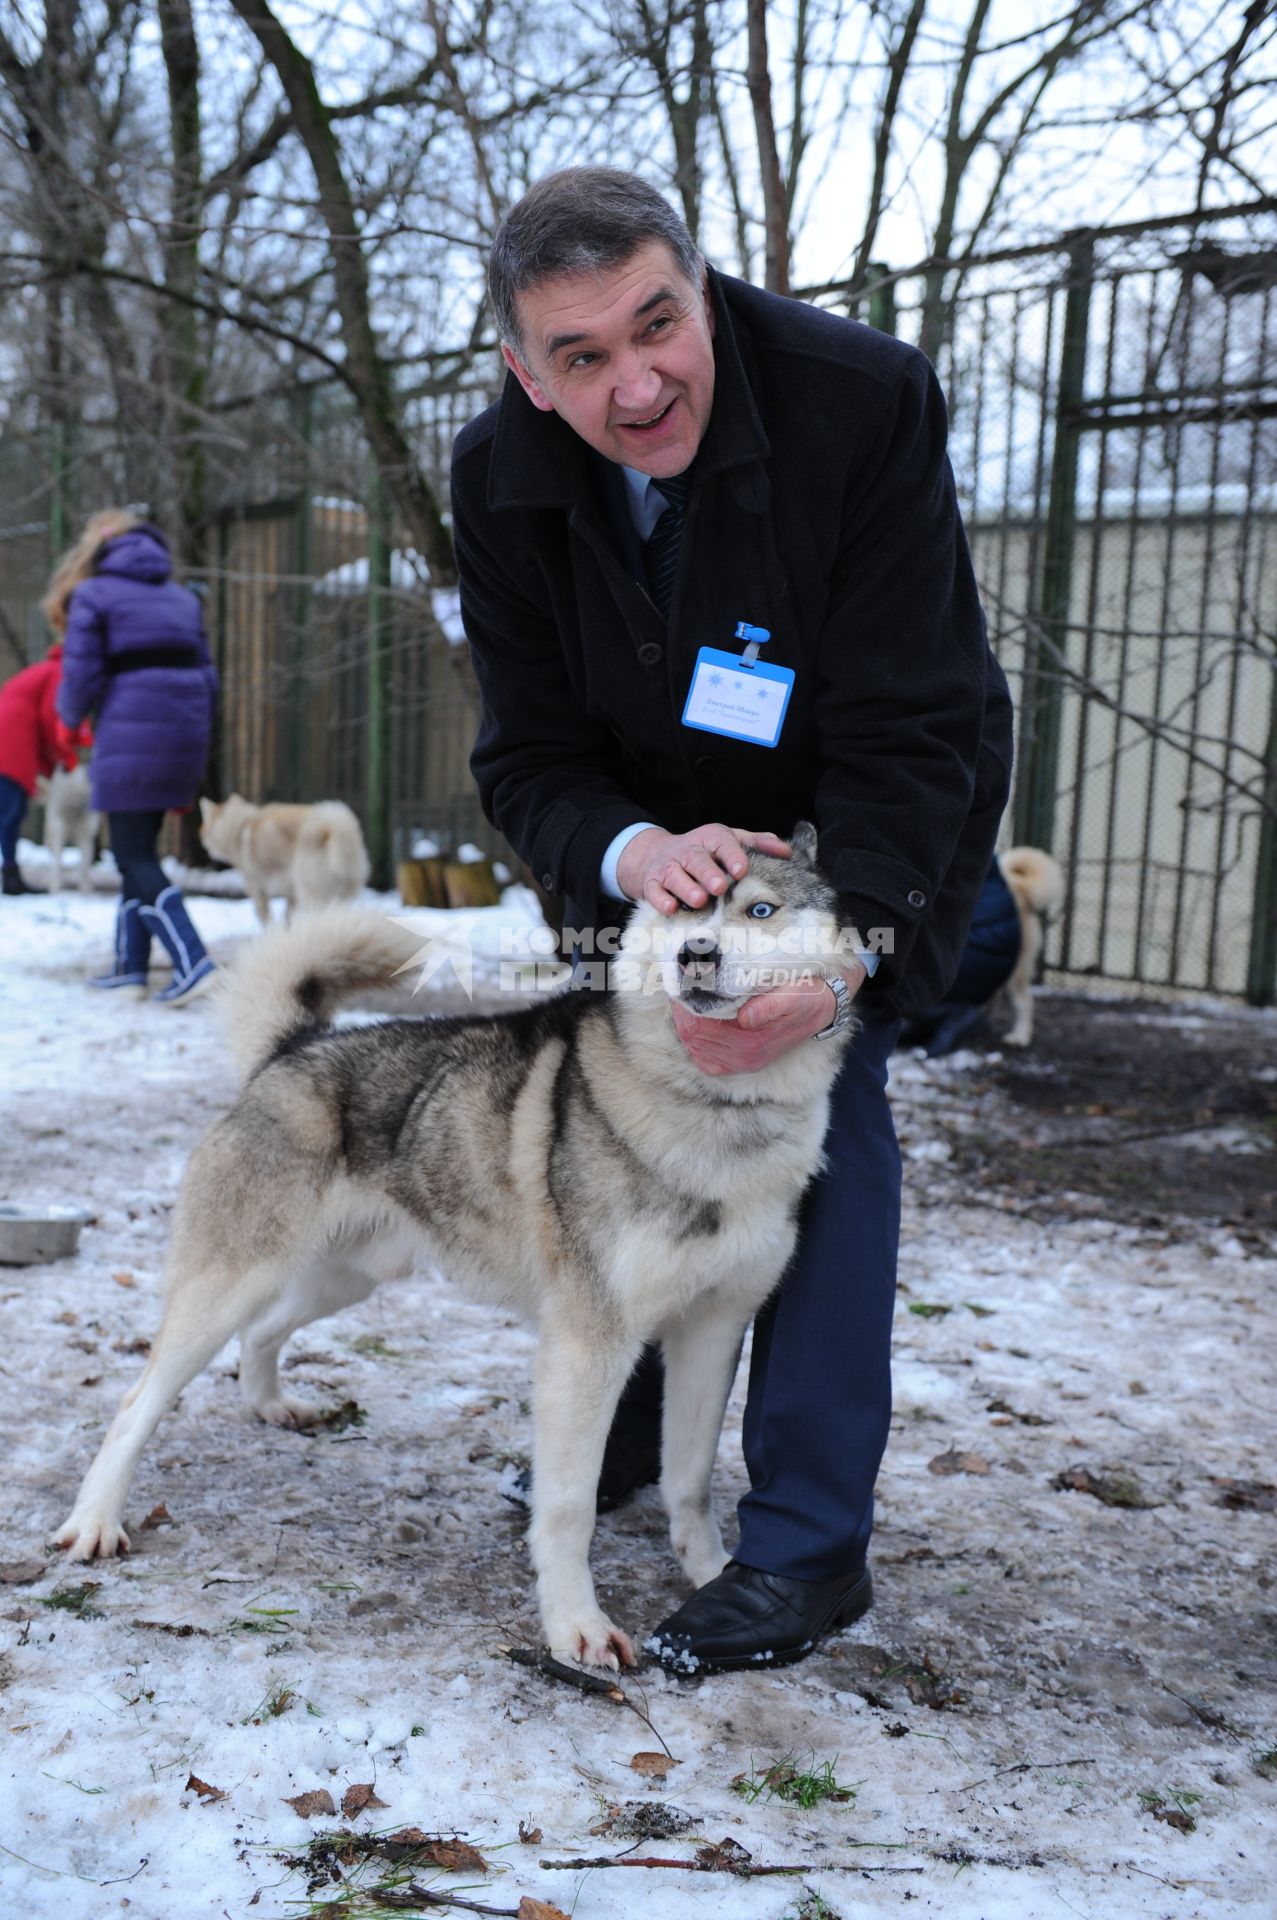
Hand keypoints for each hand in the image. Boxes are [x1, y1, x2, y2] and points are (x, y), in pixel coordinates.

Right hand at [617, 823, 790, 912]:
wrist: (655, 855)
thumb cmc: (705, 852)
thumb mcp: (730, 841)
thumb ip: (758, 844)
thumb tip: (787, 852)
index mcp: (710, 838)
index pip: (722, 842)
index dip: (731, 854)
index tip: (742, 869)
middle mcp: (688, 850)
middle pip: (696, 859)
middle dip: (707, 872)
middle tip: (719, 887)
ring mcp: (667, 867)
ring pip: (674, 875)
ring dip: (686, 888)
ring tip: (699, 900)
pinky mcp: (650, 884)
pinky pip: (653, 892)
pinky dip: (661, 900)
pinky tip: (672, 909)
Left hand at [671, 964, 866, 1075]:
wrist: (824, 1008)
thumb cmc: (806, 995)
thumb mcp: (793, 994)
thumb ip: (770, 1006)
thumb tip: (744, 1018)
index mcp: (752, 1041)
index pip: (699, 1027)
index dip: (685, 1005)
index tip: (682, 982)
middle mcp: (744, 1057)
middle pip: (692, 1037)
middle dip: (681, 1012)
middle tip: (679, 986)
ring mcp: (741, 1062)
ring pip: (694, 1047)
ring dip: (684, 1023)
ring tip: (684, 999)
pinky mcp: (740, 1062)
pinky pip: (705, 1060)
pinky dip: (694, 1041)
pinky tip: (694, 1021)